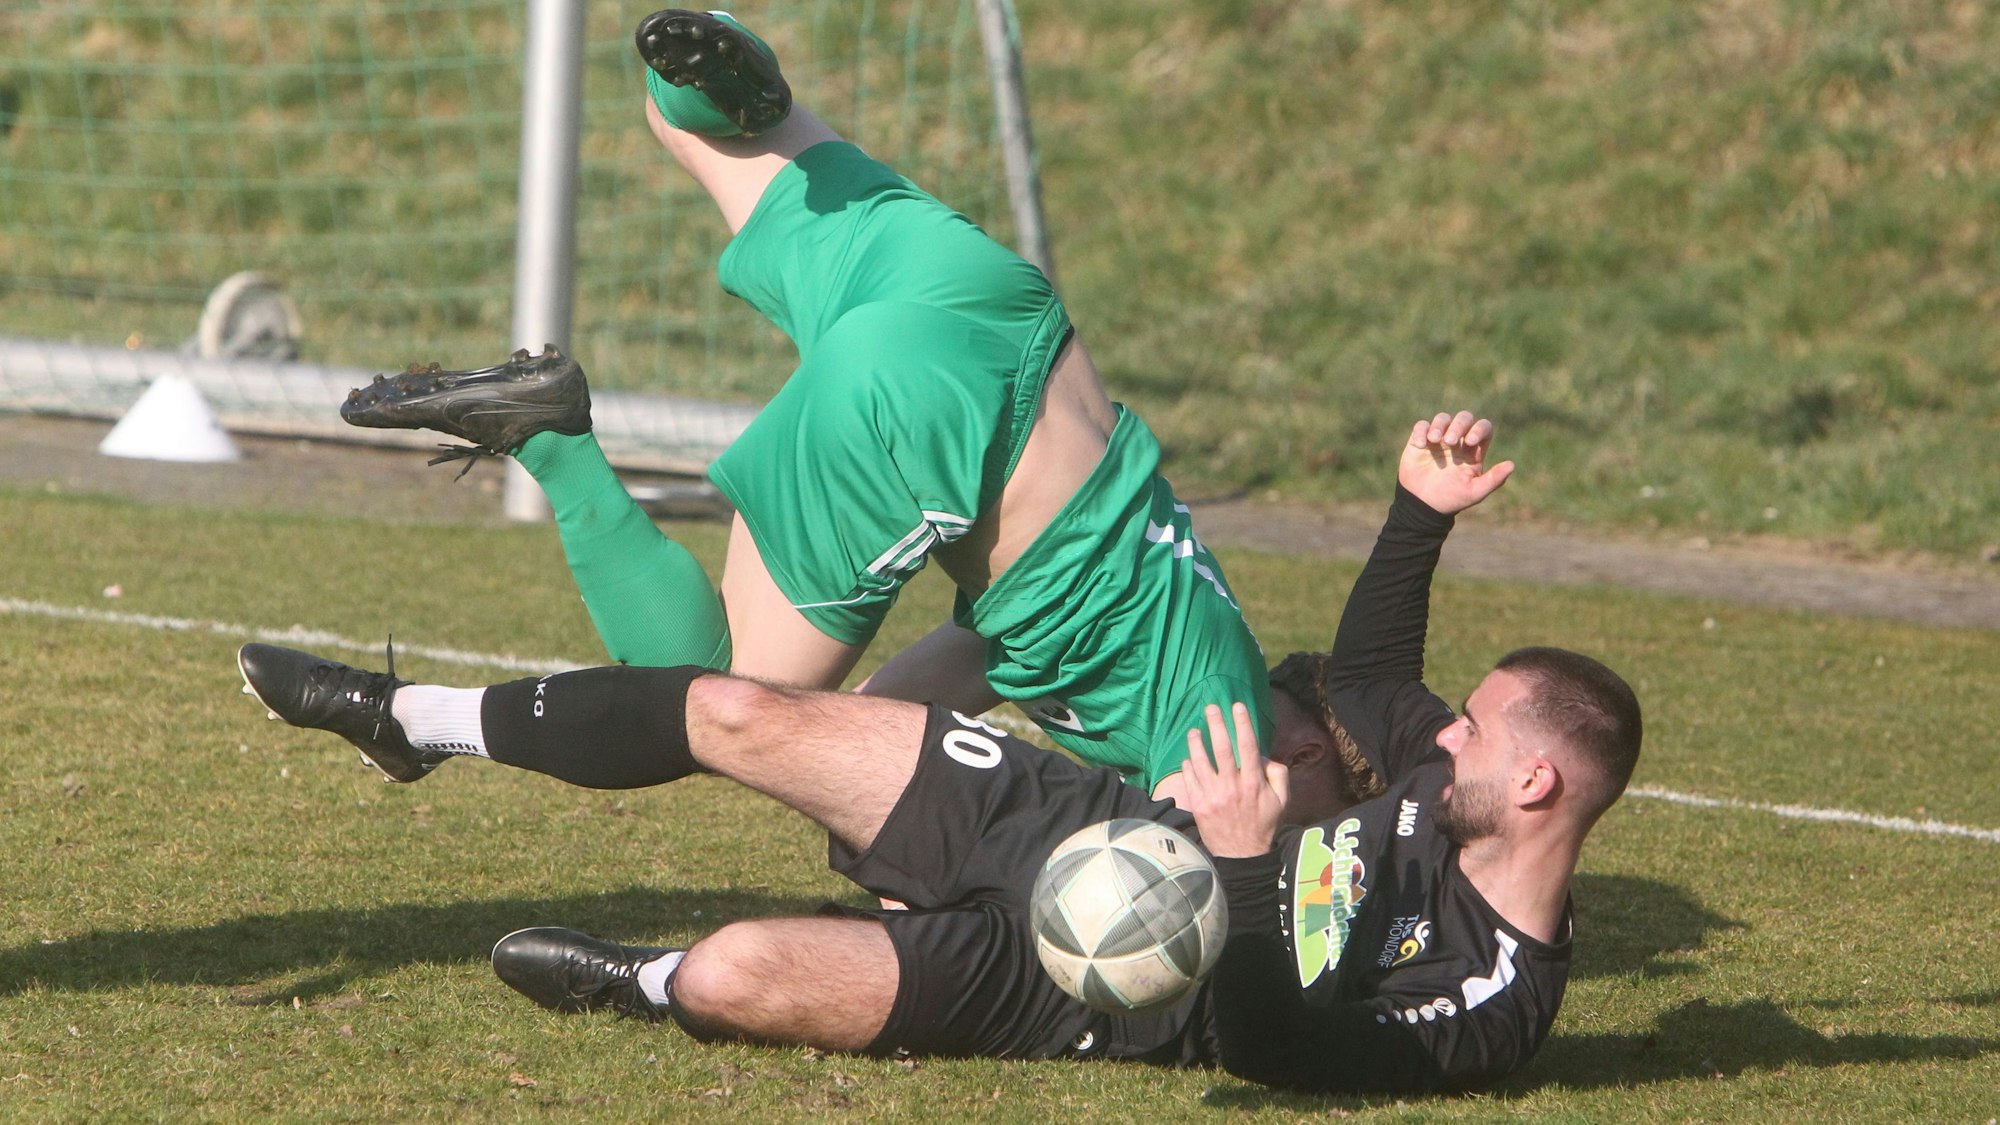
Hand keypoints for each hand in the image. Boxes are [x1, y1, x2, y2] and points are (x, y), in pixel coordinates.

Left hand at [1178, 703, 1288, 857]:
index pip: (1248, 745)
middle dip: (1217, 724)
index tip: (1237, 706)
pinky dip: (1188, 765)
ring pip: (1201, 760)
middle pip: (1222, 747)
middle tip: (1211, 707)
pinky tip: (1189, 757)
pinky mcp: (1198, 805)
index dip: (1243, 723)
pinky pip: (1190, 779)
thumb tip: (1263, 755)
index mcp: (1254, 782)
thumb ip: (1277, 774)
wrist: (1243, 855)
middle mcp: (1232, 785)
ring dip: (1197, 742)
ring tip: (1194, 730)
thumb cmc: (1263, 824)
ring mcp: (1213, 795)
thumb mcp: (1282, 800)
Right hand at [1398, 411, 1514, 515]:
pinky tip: (1421, 445)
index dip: (1479, 428)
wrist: (1423, 506)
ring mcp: (1438, 440)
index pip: (1483, 428)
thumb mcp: (1475, 492)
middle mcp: (1458, 441)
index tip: (1470, 441)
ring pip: (1443, 418)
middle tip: (1450, 442)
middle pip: (1464, 418)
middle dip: (1459, 425)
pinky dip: (1422, 431)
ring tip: (1434, 440)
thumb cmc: (1451, 499)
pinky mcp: (1420, 441)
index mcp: (1473, 451)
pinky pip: (1422, 426)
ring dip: (1439, 425)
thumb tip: (1511, 465)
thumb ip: (1494, 479)